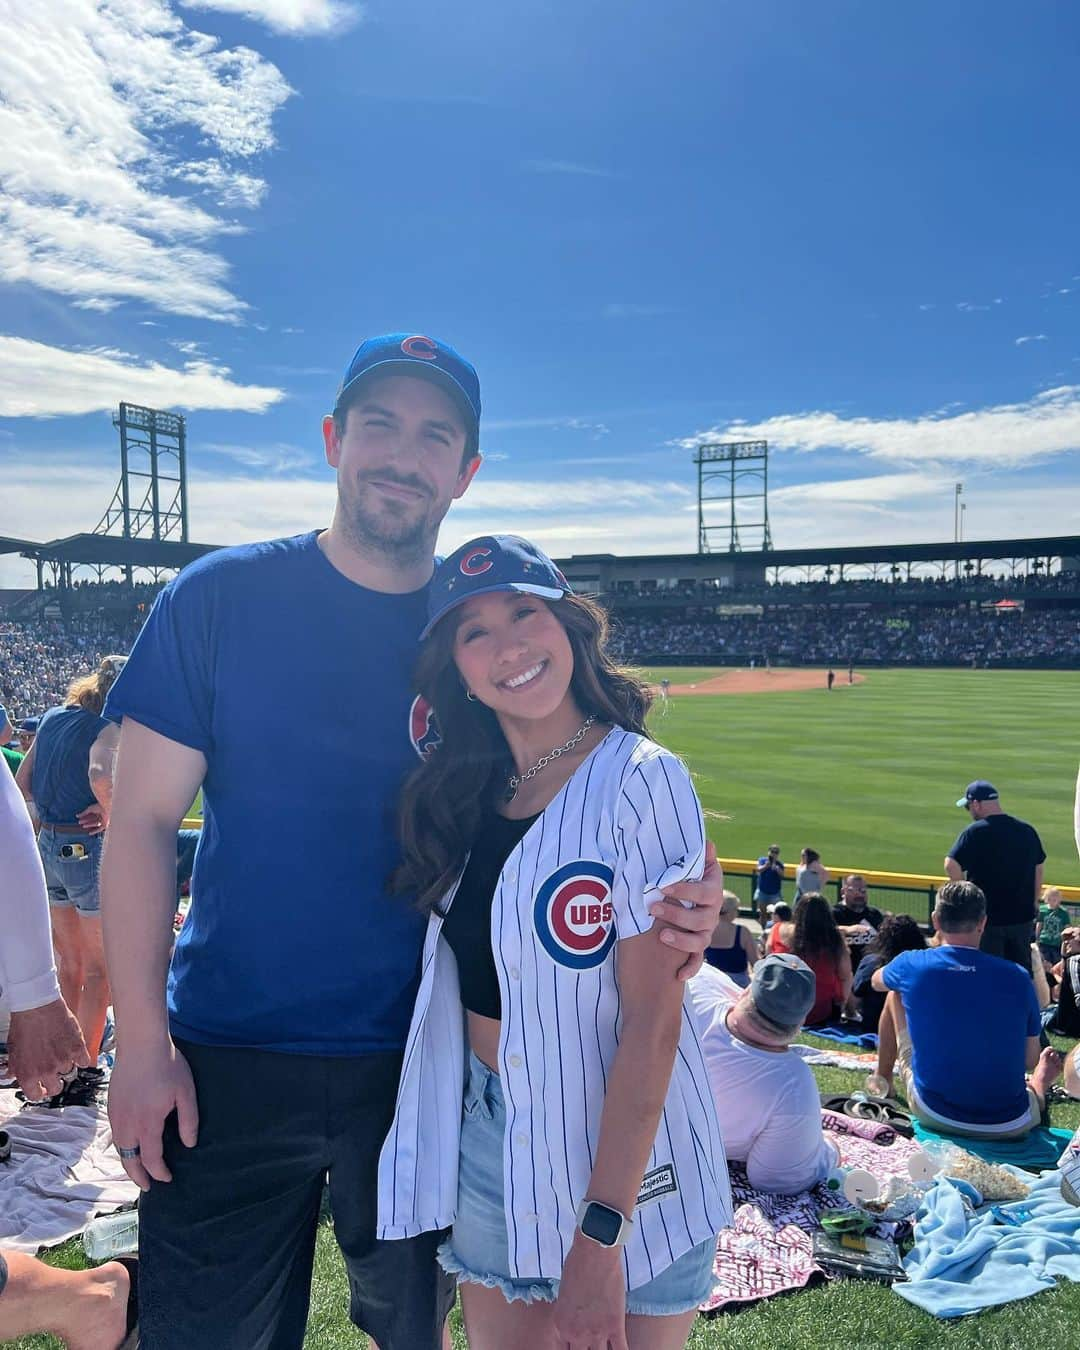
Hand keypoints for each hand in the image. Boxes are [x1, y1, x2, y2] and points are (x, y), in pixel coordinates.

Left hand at [7, 999, 91, 1099]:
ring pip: (68, 1071)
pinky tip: (76, 1050)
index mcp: (28, 1075)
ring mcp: (63, 1060)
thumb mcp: (13, 1051)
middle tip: (55, 1074)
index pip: (36, 1096)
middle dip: (55, 1083)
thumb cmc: (23, 1026)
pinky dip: (82, 1057)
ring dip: (65, 1063)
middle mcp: (46, 1071)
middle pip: (56, 1088)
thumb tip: (13, 1075)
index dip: (39, 1092)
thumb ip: (16, 1068)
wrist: (37, 1007)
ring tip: (60, 1050)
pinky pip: (84, 1061)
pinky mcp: (77, 1048)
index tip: (42, 1088)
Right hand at [77, 804, 106, 834]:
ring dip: (89, 825)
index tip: (80, 819)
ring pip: (95, 823)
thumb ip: (83, 813)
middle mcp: (101, 815)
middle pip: (92, 819)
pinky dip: (95, 831)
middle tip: (80, 822)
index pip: (90, 815)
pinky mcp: (106, 824)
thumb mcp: (89, 809)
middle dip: (86, 821)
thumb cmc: (99, 806)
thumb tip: (77, 816)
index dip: (85, 817)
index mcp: (99, 810)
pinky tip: (90, 833)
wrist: (106, 807)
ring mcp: (104, 819)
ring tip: (83, 826)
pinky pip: (100, 829)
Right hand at [108, 1038, 198, 1190]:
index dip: (159, 1172)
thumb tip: (189, 1144)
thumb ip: (188, 1121)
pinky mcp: (111, 1104)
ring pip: (119, 1148)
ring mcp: (116, 1114)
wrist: (141, 1042)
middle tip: (147, 1187)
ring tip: (138, 1169)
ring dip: (128, 1162)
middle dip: (138, 1176)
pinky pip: (115, 1134)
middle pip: (129, 1159)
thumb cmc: (168, 1065)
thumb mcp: (185, 1092)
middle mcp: (127, 1124)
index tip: (167, 1179)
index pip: (151, 1158)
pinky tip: (130, 1145)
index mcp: (147, 1123)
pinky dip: (122, 1147)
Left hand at [552, 1236, 627, 1349]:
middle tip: (590, 1345)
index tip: (576, 1346)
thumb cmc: (576, 1264)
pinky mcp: (615, 1327)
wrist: (594, 1253)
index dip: (571, 1348)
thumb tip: (575, 1319)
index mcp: (560, 1325)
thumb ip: (567, 1313)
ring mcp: (596, 1333)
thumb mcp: (563, 1294)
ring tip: (603, 1347)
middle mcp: (576, 1334)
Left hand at [650, 842, 723, 979]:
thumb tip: (707, 842)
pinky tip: (679, 975)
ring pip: (700, 940)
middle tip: (653, 908)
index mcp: (712, 890)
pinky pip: (698, 960)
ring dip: (682, 940)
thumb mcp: (694, 863)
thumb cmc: (688, 875)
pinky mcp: (698, 946)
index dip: (684, 890)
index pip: (703, 892)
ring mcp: (706, 931)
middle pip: (701, 918)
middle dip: (676, 914)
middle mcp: (712, 913)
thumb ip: (697, 854)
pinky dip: (690, 968)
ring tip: (661, 936)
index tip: (663, 886)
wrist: (692, 895)